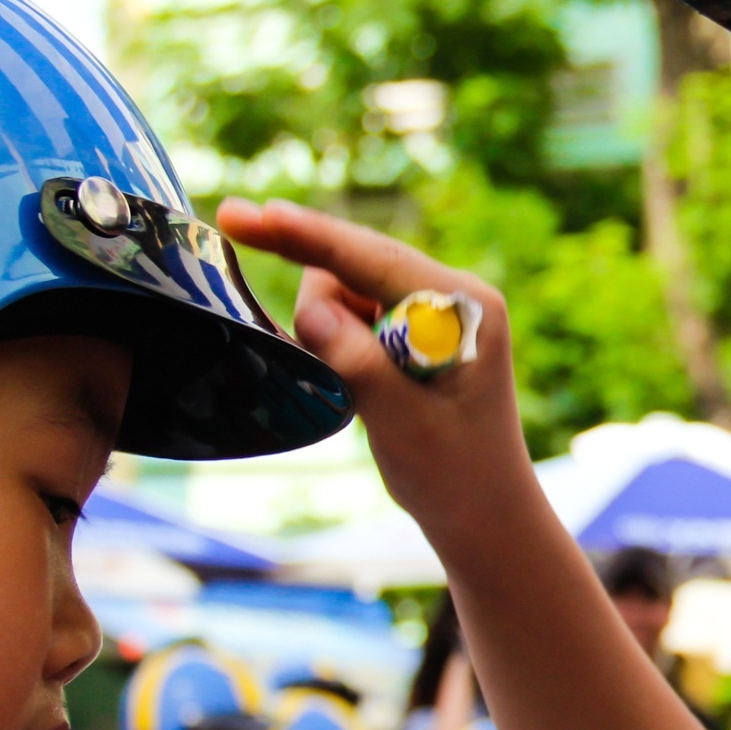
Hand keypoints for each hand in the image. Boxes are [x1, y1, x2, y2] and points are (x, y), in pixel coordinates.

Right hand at [216, 200, 532, 541]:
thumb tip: (312, 311)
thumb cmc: (456, 475)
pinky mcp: (413, 330)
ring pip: (343, 290)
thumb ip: (359, 364)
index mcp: (465, 306)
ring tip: (354, 397)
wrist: (483, 512)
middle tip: (296, 341)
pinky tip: (351, 388)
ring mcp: (432, 310)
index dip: (304, 236)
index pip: (370, 257)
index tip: (247, 217)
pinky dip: (334, 344)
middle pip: (352, 263)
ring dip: (326, 335)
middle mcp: (451, 295)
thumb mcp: (403, 424)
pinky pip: (352, 315)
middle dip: (314, 301)